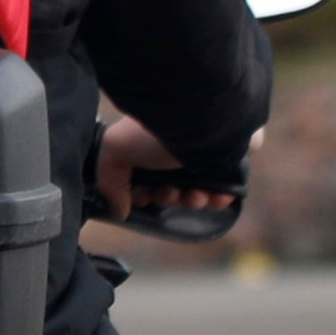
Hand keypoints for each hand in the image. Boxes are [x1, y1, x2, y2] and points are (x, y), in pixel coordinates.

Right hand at [94, 116, 239, 219]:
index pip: (141, 178)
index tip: (143, 197)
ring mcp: (199, 159)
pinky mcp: (226, 166)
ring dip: (191, 201)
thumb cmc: (152, 135)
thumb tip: (118, 212)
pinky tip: (212, 195)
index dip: (140, 194)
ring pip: (193, 192)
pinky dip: (216, 198)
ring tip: (193, 194)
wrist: (199, 123)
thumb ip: (109, 183)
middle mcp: (170, 152)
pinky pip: (222, 191)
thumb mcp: (116, 149)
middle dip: (165, 198)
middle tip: (168, 193)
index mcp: (145, 146)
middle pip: (166, 188)